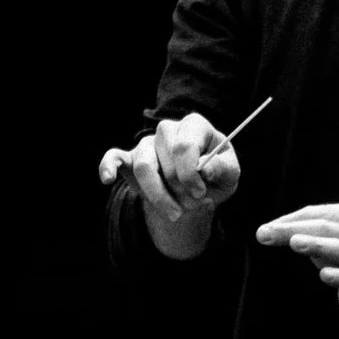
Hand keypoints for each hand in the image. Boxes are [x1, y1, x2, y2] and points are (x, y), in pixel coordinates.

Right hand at [100, 114, 240, 243]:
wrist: (199, 187)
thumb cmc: (216, 174)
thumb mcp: (230, 174)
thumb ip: (221, 168)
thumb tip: (204, 170)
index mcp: (195, 125)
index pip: (184, 146)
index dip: (190, 174)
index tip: (200, 193)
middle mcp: (168, 129)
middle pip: (165, 161)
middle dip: (178, 190)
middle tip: (191, 206)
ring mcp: (147, 143)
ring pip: (143, 167)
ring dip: (158, 196)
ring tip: (175, 213)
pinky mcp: (130, 158)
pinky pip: (113, 157)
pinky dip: (108, 167)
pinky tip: (107, 179)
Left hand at [256, 204, 338, 320]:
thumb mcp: (334, 236)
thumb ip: (307, 230)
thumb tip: (269, 230)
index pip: (316, 214)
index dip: (289, 221)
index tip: (265, 230)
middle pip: (325, 228)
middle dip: (294, 229)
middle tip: (266, 233)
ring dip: (317, 244)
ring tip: (294, 242)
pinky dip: (338, 276)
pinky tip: (324, 275)